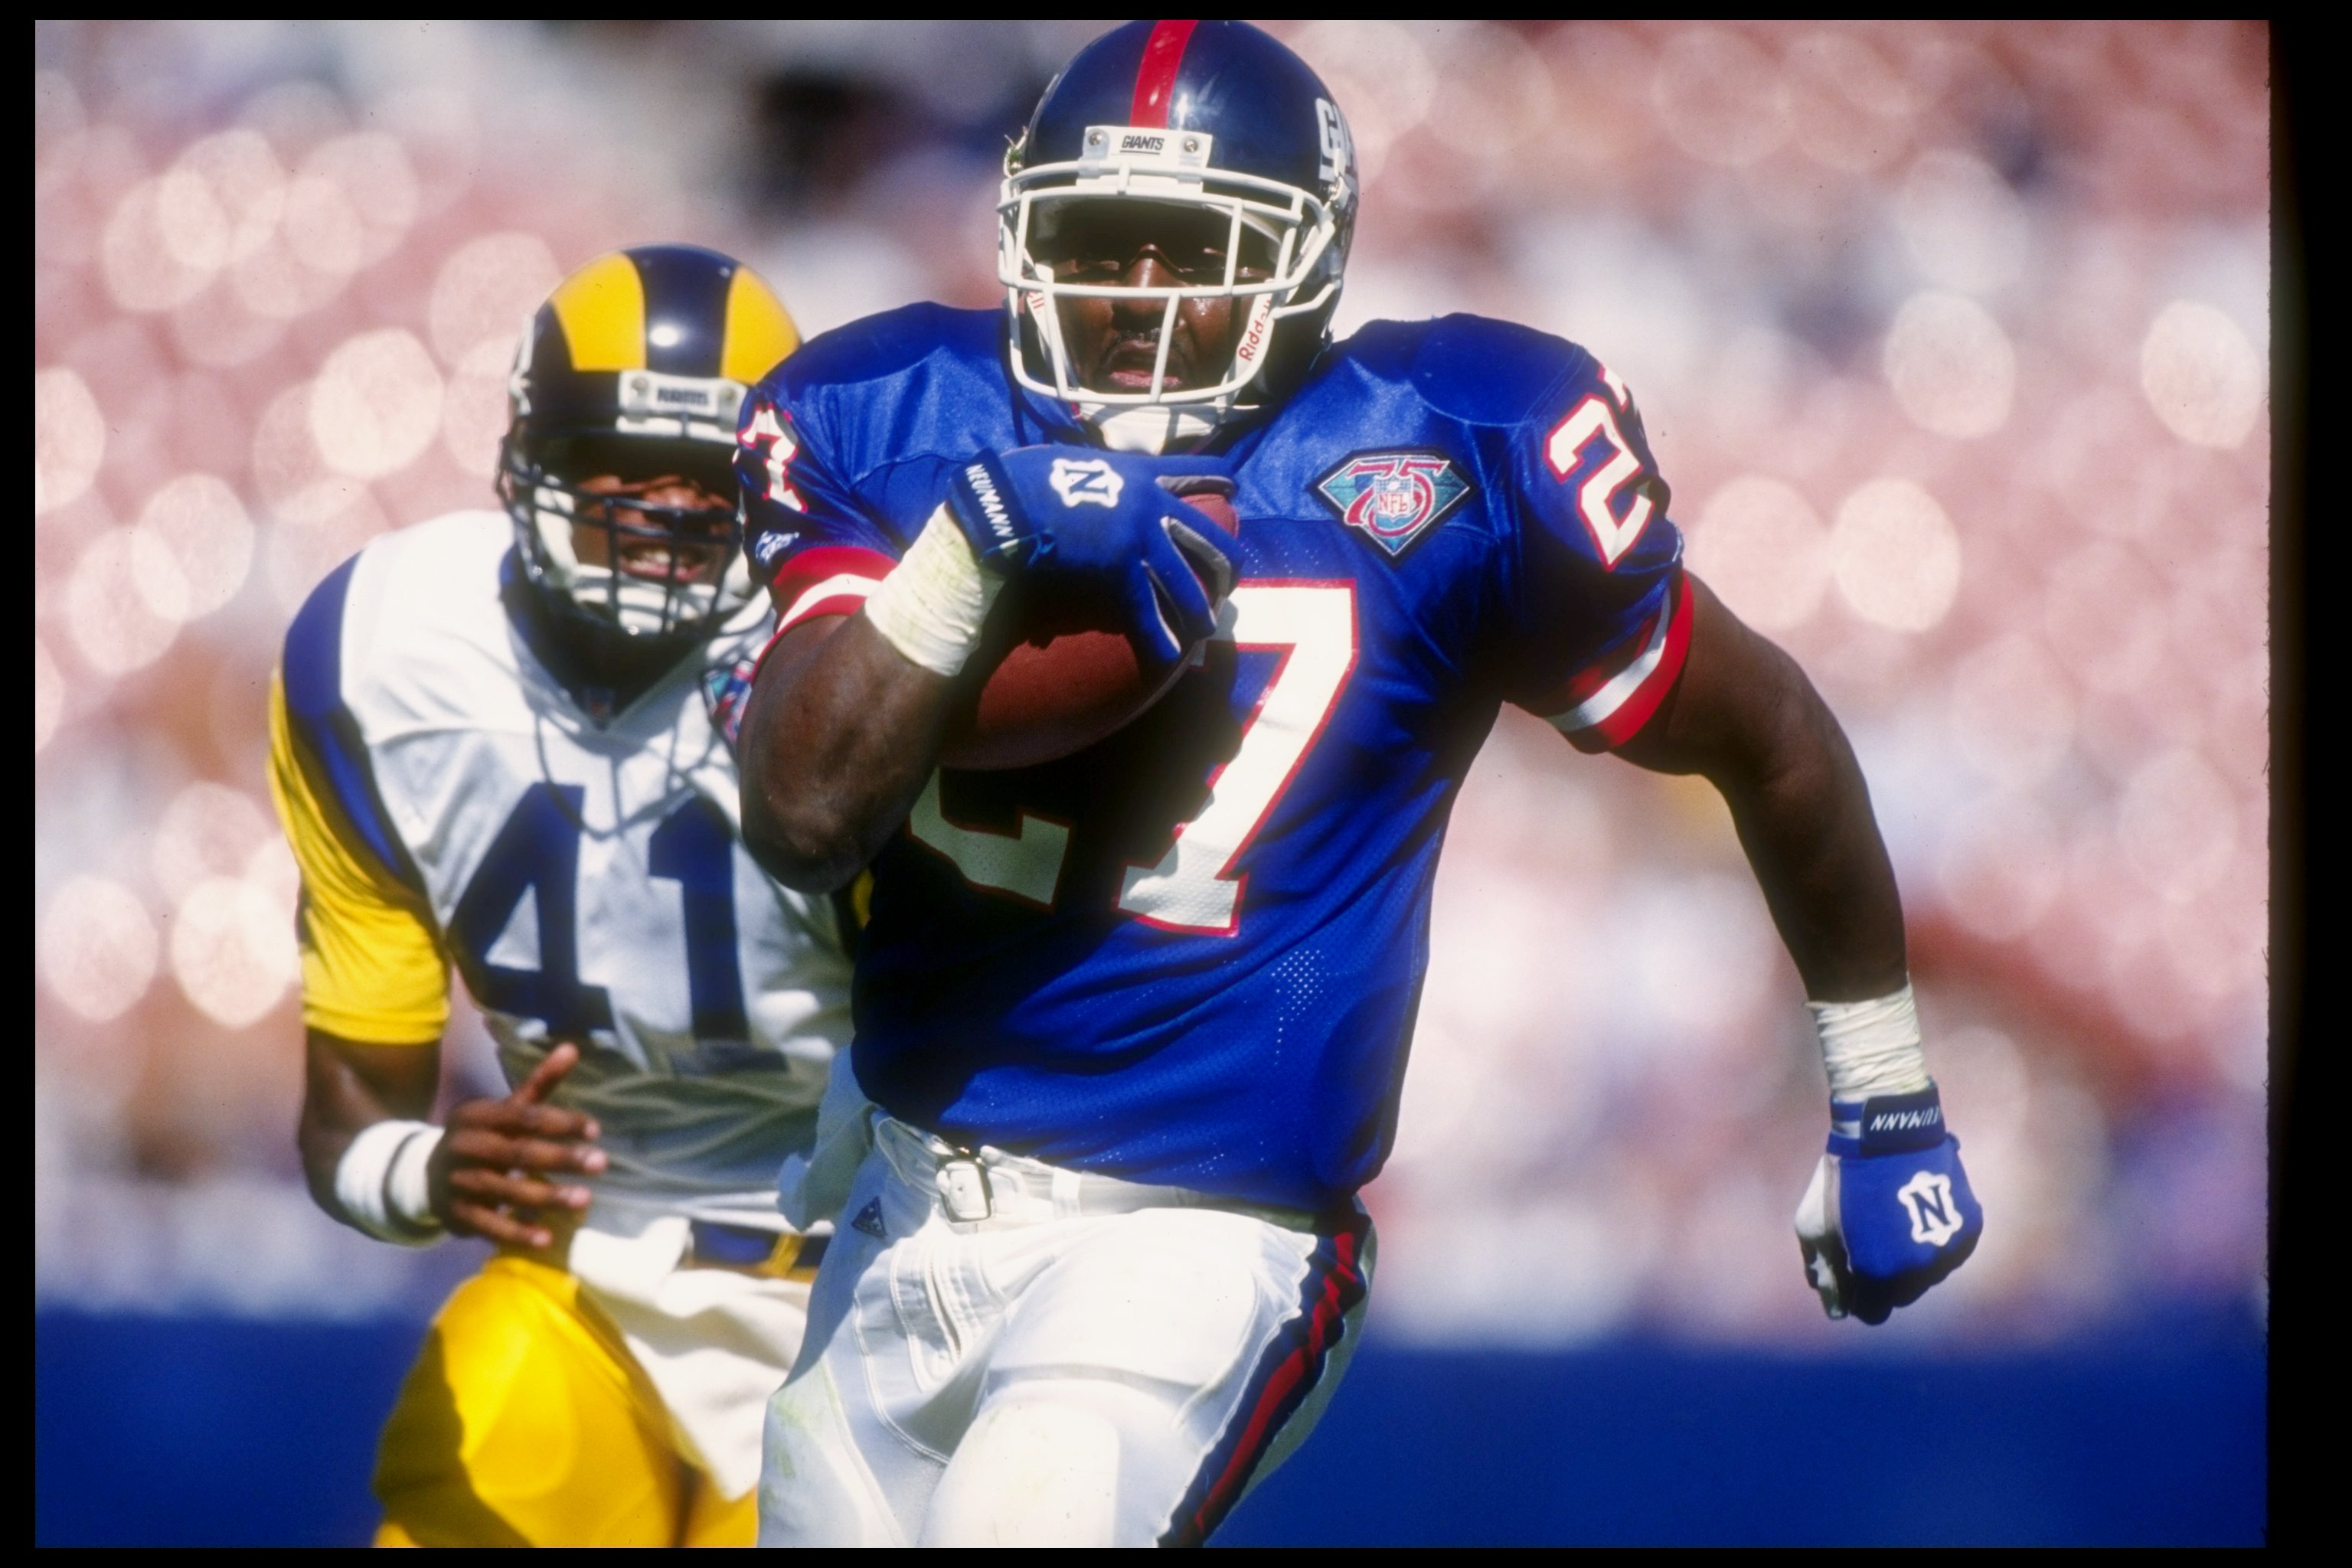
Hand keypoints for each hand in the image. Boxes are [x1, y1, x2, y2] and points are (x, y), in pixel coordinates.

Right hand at [428, 1042, 606, 1249]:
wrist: (427, 1175)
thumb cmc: (483, 1137)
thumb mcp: (506, 1109)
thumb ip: (539, 1083)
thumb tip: (573, 1047)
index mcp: (475, 1114)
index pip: (522, 1115)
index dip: (559, 1121)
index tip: (594, 1130)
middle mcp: (462, 1145)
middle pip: (516, 1152)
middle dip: (560, 1157)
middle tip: (601, 1163)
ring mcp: (456, 1181)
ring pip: (503, 1190)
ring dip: (546, 1196)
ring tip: (584, 1200)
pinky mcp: (455, 1214)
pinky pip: (488, 1224)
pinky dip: (516, 1232)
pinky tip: (547, 1238)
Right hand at [944, 446, 1236, 662]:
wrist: (1009, 499)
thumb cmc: (1027, 477)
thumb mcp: (1073, 460)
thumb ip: (1095, 470)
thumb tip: (1086, 472)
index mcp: (1138, 471)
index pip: (1192, 470)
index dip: (1219, 477)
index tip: (1235, 486)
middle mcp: (1149, 502)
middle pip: (1205, 533)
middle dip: (1226, 558)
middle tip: (1233, 578)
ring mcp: (1138, 536)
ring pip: (1185, 576)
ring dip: (1199, 606)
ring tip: (1208, 626)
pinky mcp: (1119, 567)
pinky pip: (1146, 607)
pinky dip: (1158, 633)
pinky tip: (1169, 653)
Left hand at [1793, 1085, 1981, 1324]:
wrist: (1890, 1132)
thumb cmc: (1844, 1179)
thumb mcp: (1814, 1227)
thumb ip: (1826, 1275)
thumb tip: (1835, 1312)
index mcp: (1880, 1274)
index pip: (1872, 1313)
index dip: (1858, 1296)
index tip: (1852, 1272)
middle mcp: (1920, 1272)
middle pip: (1901, 1295)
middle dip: (1884, 1277)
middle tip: (1871, 1240)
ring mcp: (1949, 1251)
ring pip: (1928, 1273)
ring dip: (1911, 1259)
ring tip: (1894, 1220)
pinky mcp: (1969, 1230)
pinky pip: (1948, 1249)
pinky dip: (1933, 1239)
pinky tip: (1917, 1212)